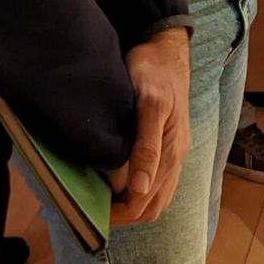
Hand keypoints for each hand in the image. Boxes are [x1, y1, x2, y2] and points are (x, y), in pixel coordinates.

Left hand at [106, 28, 190, 224]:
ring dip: (131, 207)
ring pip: (155, 198)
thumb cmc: (154, 71)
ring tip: (101, 201)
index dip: (117, 214)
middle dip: (123, 216)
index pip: (144, 203)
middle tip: (90, 212)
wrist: (166, 47)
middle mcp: (174, 159)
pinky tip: (118, 184)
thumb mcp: (150, 103)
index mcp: (171, 153)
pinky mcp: (167, 144)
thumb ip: (147, 145)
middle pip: (151, 208)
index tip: (88, 213)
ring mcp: (173, 153)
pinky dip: (137, 192)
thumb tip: (140, 188)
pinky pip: (157, 183)